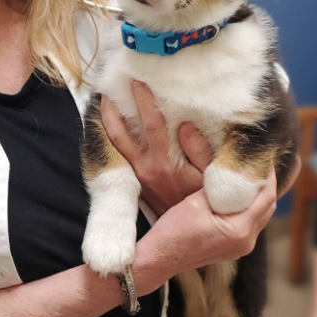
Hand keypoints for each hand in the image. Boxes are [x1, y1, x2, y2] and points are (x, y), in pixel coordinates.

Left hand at [100, 81, 211, 213]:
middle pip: (123, 132)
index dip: (145, 102)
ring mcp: (139, 175)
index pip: (152, 126)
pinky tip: (115, 124)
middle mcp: (146, 168)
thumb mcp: (211, 178)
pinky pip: (121, 155)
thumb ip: (200, 151)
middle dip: (118, 107)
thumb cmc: (206, 203)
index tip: (140, 82)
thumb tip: (186, 126)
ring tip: (106, 100)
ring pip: (117, 143)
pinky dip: (116, 137)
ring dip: (110, 121)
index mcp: (164, 163)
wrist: (190, 234)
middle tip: (114, 85)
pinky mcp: (138, 181)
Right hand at [135, 171, 277, 292]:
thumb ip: (219, 187)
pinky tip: (237, 197)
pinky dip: (248, 210)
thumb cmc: (173, 231)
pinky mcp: (233, 249)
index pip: (267, 198)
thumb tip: (232, 170)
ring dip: (257, 198)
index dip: (268, 177)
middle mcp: (246, 242)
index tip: (265, 160)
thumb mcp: (196, 202)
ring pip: (260, 218)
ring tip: (248, 179)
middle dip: (265, 186)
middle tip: (257, 166)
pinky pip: (249, 226)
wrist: (159, 258)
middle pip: (268, 208)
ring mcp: (240, 248)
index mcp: (239, 230)